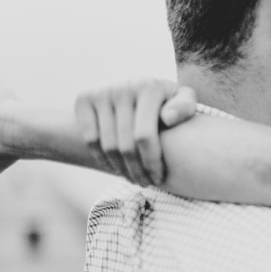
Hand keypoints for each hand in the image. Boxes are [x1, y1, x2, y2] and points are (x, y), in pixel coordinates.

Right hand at [73, 80, 196, 185]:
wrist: (137, 88)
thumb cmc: (166, 102)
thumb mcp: (183, 100)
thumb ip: (185, 107)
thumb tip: (168, 118)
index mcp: (149, 87)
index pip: (144, 136)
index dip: (150, 163)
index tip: (158, 178)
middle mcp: (123, 87)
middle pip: (125, 145)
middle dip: (136, 171)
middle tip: (145, 184)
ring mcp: (102, 93)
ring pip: (107, 146)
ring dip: (120, 169)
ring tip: (132, 178)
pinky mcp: (84, 99)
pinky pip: (90, 139)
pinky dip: (101, 159)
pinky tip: (115, 167)